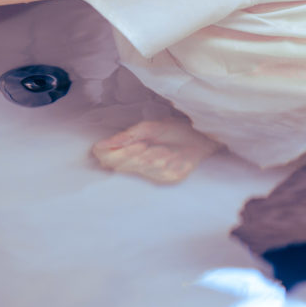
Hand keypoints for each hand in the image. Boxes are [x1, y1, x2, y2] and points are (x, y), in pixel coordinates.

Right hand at [92, 118, 220, 183]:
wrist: (203, 135)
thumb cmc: (175, 130)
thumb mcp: (149, 127)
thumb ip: (128, 136)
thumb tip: (102, 144)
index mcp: (132, 152)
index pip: (105, 158)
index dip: (108, 153)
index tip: (118, 144)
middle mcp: (141, 166)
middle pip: (119, 166)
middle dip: (128, 155)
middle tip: (143, 145)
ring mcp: (156, 175)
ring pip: (139, 168)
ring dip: (147, 157)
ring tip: (160, 148)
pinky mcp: (171, 179)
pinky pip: (157, 172)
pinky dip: (160, 161)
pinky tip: (168, 155)